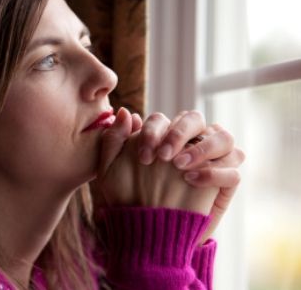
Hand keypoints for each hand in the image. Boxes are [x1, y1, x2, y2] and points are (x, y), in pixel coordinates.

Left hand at [91, 109, 244, 241]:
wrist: (148, 230)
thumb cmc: (127, 198)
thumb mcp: (110, 171)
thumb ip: (114, 140)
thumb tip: (125, 112)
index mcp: (163, 137)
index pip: (164, 119)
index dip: (154, 131)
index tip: (143, 157)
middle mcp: (189, 143)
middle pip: (195, 119)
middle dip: (178, 133)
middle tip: (163, 156)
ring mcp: (210, 161)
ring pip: (224, 138)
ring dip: (202, 147)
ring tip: (180, 166)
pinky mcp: (225, 184)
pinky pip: (233, 171)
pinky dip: (215, 172)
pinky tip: (192, 181)